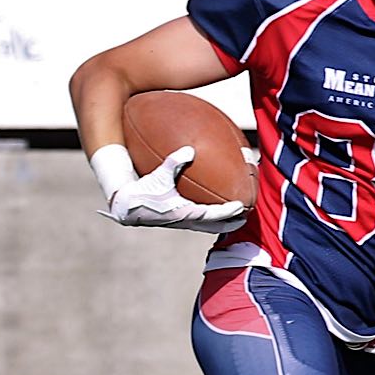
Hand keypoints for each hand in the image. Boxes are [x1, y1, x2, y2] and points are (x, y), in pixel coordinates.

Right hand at [101, 146, 247, 233]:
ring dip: (223, 222)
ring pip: (208, 226)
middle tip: (247, 216)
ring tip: (237, 216)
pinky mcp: (178, 220)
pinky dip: (211, 217)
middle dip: (232, 222)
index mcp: (183, 212)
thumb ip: (174, 162)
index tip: (241, 206)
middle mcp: (185, 221)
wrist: (127, 207)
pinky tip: (215, 208)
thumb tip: (190, 149)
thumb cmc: (143, 191)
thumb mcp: (159, 175)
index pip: (211, 215)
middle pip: (215, 226)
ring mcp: (182, 222)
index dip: (227, 211)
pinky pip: (200, 221)